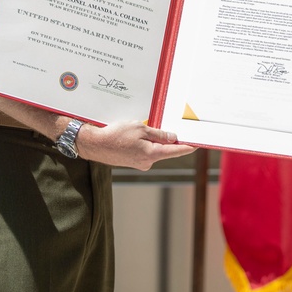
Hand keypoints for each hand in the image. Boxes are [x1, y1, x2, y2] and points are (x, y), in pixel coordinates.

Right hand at [77, 121, 195, 169]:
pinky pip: (144, 151)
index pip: (175, 151)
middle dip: (165, 139)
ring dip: (151, 140)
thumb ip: (158, 134)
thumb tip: (172, 137)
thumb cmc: (116, 135)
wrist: (95, 144)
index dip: (186, 147)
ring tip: (137, 130)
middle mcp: (147, 162)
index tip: (197, 145)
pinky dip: (143, 143)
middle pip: (164, 150)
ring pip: (153, 149)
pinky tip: (132, 136)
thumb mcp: (140, 128)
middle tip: (164, 127)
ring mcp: (140, 163)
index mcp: (151, 154)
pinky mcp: (133, 162)